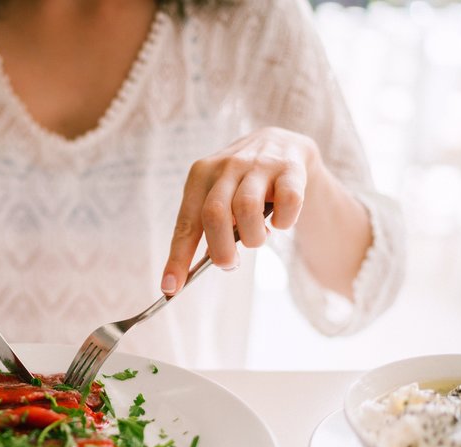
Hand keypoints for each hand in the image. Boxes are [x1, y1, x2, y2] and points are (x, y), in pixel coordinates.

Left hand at [160, 127, 317, 293]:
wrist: (283, 144)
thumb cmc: (243, 183)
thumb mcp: (221, 198)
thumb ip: (212, 226)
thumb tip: (213, 259)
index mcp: (200, 175)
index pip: (185, 223)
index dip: (177, 258)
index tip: (171, 288)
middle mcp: (226, 166)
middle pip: (215, 215)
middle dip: (221, 250)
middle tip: (230, 263)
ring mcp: (259, 164)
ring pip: (247, 210)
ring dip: (254, 238)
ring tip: (258, 238)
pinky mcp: (290, 169)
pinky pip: (287, 203)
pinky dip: (284, 221)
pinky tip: (280, 222)